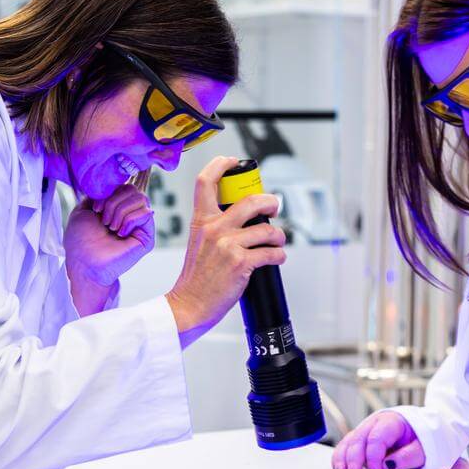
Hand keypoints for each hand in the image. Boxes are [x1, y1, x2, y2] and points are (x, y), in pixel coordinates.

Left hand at [64, 183, 154, 288]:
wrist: (84, 261)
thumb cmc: (81, 240)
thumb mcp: (84, 209)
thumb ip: (99, 194)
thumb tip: (116, 185)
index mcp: (116, 207)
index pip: (124, 186)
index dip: (110, 193)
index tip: (96, 209)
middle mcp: (130, 214)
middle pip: (133, 189)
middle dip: (114, 202)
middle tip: (104, 221)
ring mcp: (139, 225)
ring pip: (141, 198)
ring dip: (120, 211)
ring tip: (112, 228)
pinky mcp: (147, 236)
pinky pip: (146, 213)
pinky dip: (129, 220)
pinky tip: (121, 234)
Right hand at [165, 156, 285, 347]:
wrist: (189, 305)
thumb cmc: (196, 278)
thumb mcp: (198, 242)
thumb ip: (215, 226)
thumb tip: (244, 218)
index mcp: (201, 221)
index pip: (206, 182)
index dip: (221, 165)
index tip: (234, 163)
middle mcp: (214, 228)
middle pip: (251, 200)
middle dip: (271, 201)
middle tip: (275, 207)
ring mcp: (228, 245)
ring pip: (267, 229)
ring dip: (279, 236)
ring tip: (277, 242)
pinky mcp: (241, 263)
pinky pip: (271, 252)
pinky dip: (279, 255)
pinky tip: (276, 258)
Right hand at [330, 410, 425, 468]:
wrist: (418, 434)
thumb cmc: (420, 442)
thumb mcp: (422, 451)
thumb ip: (408, 457)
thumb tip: (387, 466)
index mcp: (390, 422)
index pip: (376, 439)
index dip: (373, 459)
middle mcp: (374, 423)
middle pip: (358, 440)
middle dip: (353, 461)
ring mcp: (365, 430)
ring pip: (348, 442)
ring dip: (341, 460)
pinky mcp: (359, 439)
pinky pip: (345, 446)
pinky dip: (340, 458)